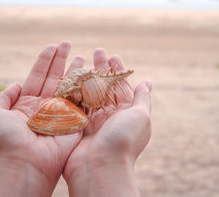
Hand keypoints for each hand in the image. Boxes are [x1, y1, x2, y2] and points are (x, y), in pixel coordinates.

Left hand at [0, 41, 85, 196]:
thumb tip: (16, 84)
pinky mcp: (74, 122)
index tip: (52, 46)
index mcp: (26, 104)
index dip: (45, 61)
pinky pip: (81, 101)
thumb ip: (3, 97)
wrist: (24, 164)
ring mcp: (60, 113)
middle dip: (61, 60)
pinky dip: (86, 87)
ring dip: (76, 71)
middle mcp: (44, 106)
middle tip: (68, 43)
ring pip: (69, 87)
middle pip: (54, 78)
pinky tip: (91, 73)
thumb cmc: (6, 141)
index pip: (37, 76)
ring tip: (83, 56)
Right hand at [63, 48, 151, 196]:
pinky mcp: (77, 125)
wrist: (100, 168)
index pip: (122, 86)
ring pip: (90, 92)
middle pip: (105, 87)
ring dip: (88, 76)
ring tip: (83, 59)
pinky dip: (75, 90)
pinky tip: (71, 76)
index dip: (118, 70)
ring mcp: (93, 121)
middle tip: (97, 51)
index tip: (113, 55)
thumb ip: (142, 98)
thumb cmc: (124, 140)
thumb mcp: (140, 116)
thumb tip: (148, 82)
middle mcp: (110, 116)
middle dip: (102, 69)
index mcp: (127, 113)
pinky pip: (76, 104)